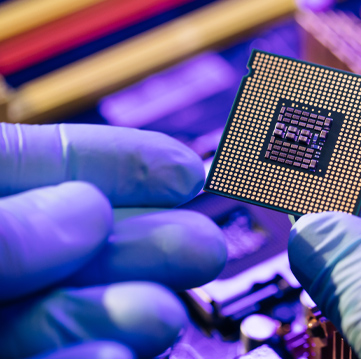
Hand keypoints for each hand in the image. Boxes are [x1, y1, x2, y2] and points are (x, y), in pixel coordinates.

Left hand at [0, 124, 226, 358]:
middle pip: (70, 246)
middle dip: (143, 245)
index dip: (115, 160)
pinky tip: (115, 355)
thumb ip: (4, 231)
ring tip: (159, 317)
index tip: (182, 169)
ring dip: (121, 313)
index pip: (41, 166)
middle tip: (202, 247)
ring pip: (60, 315)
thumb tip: (87, 210)